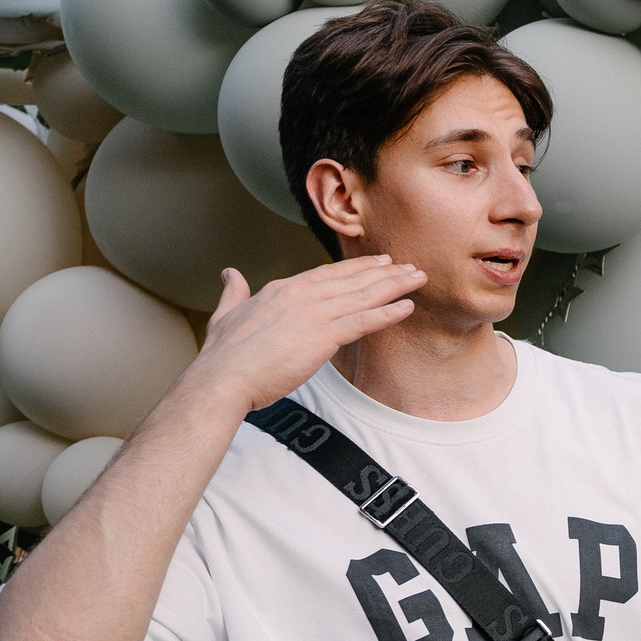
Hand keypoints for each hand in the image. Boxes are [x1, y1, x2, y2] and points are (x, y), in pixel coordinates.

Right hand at [185, 256, 425, 416]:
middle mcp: (301, 295)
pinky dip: (388, 313)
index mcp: (282, 289)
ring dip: (395, 286)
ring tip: (418, 279)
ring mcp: (314, 313)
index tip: (379, 262)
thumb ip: (233, 292)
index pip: (328, 273)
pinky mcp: (323, 336)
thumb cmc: (223, 354)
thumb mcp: (225, 314)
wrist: (222, 378)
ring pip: (364, 295)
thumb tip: (229, 274)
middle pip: (353, 279)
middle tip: (410, 266)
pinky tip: (408, 307)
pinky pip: (364, 320)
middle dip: (385, 272)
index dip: (357, 267)